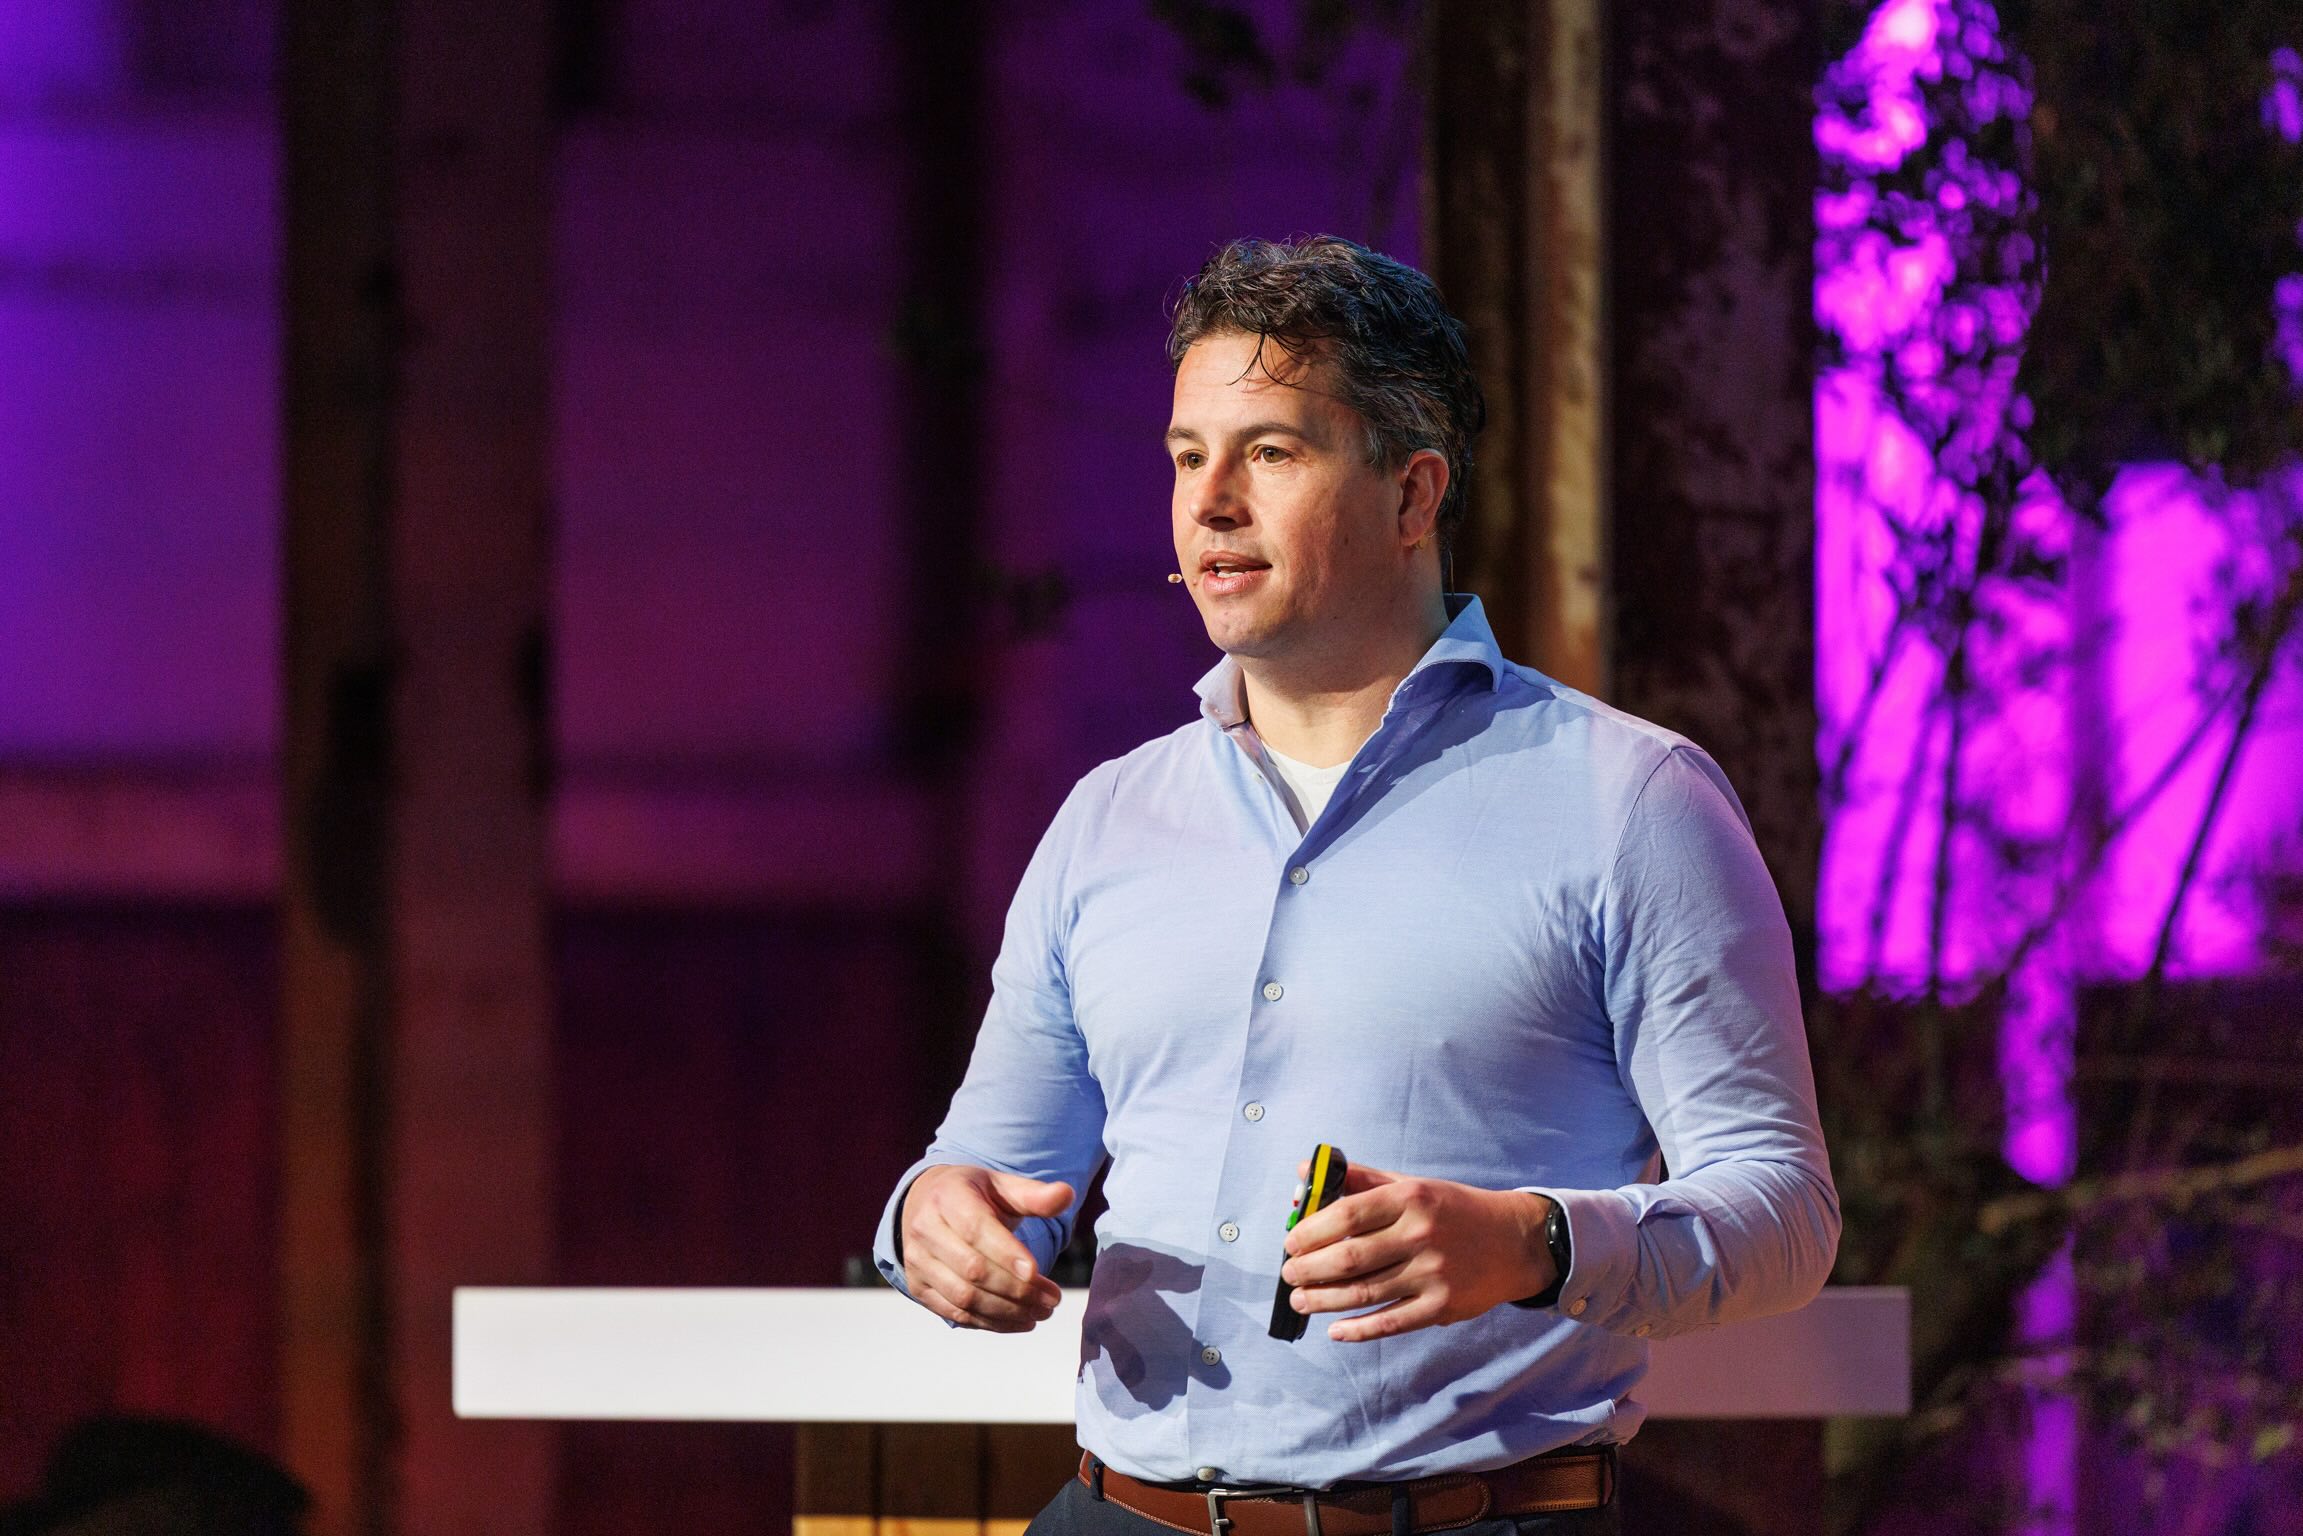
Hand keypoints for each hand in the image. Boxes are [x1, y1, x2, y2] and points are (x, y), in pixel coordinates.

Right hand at [899, 1164, 1070, 1331]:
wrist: (928, 1203)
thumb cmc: (975, 1196)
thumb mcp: (1002, 1186)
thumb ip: (1035, 1195)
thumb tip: (1066, 1195)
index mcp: (947, 1197)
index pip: (975, 1229)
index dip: (1006, 1253)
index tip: (1036, 1272)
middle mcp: (925, 1229)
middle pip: (972, 1269)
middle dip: (1016, 1289)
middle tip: (1052, 1299)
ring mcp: (917, 1261)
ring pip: (963, 1297)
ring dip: (1007, 1311)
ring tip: (1041, 1313)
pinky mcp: (918, 1288)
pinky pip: (955, 1313)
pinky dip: (991, 1323)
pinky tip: (1021, 1321)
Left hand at [1280, 1161, 1554, 1342]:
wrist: (1514, 1241)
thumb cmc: (1452, 1210)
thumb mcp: (1412, 1186)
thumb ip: (1360, 1179)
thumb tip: (1306, 1168)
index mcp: (1410, 1199)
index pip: (1346, 1216)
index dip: (1310, 1233)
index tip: (1290, 1244)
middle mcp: (1420, 1235)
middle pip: (1349, 1258)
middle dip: (1309, 1271)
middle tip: (1289, 1276)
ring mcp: (1433, 1273)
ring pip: (1364, 1293)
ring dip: (1324, 1301)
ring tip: (1301, 1300)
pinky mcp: (1443, 1307)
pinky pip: (1391, 1322)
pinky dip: (1359, 1330)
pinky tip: (1336, 1331)